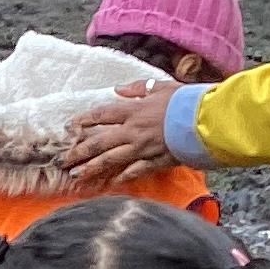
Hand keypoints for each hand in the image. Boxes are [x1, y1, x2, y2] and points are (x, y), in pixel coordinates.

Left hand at [65, 84, 179, 185]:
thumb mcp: (161, 86)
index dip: (84, 120)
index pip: (102, 114)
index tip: (70, 126)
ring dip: (93, 168)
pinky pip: (134, 171)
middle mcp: (133, 130)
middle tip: (64, 160)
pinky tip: (111, 182)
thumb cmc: (186, 101)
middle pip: (100, 141)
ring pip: (111, 160)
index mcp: (134, 110)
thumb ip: (138, 88)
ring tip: (77, 176)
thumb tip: (118, 89)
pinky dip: (122, 177)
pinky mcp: (155, 161)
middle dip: (79, 151)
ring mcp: (143, 148)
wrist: (205, 121)